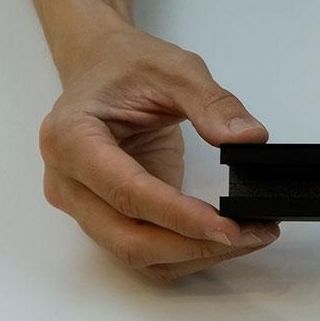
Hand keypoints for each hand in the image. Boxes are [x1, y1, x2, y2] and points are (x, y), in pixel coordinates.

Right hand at [38, 24, 276, 280]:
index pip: (127, 192)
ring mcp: (83, 206)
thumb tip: (248, 138)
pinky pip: (146, 252)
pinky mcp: (106, 218)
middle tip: (251, 234)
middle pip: (129, 239)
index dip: (179, 216)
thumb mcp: (174, 67)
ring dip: (194, 254)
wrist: (100, 67)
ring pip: (137, 255)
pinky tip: (224, 236)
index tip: (228, 225)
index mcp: (71, 139)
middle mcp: (68, 182)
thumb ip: (212, 103)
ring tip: (250, 235)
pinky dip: (186, 252)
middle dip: (193, 245)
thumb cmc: (125, 65)